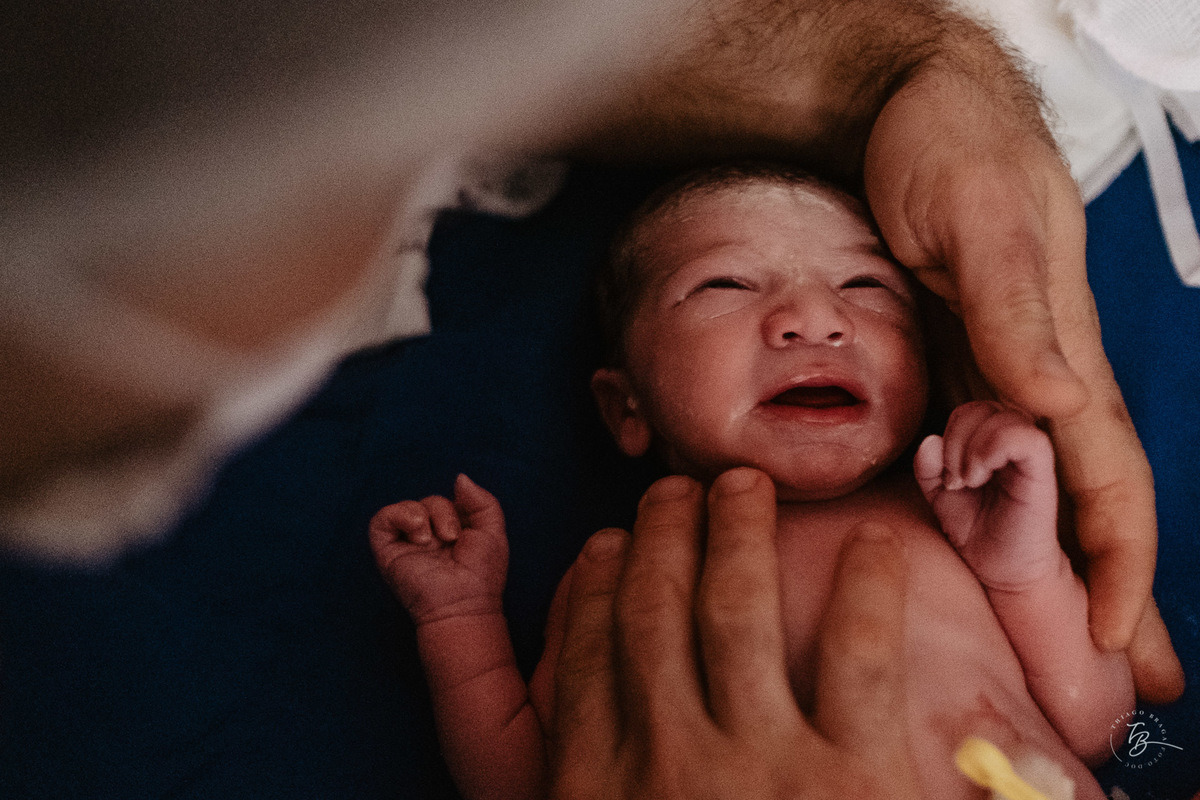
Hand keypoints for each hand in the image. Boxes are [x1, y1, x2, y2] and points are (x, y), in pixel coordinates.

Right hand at [368, 474, 507, 624]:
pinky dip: (400, 516)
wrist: (462, 603)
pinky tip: (418, 535)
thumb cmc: (481, 575)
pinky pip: (382, 519)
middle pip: (431, 501)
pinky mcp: (387, 551)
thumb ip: (481, 500)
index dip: (460, 507)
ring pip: (408, 507)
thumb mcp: (492, 530)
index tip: (469, 530)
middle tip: (453, 539)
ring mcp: (407, 544)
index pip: (451, 502)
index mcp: (452, 533)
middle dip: (445, 512)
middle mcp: (428, 537)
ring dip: (424, 514)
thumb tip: (458, 477)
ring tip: (432, 540)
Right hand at [547, 469, 921, 799]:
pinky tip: (874, 542)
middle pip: (652, 616)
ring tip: (743, 484)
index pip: (584, 662)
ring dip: (737, 532)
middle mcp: (667, 763)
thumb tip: (595, 713)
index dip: (592, 590)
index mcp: (596, 793)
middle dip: (660, 538)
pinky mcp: (856, 781)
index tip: (605, 546)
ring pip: (736, 611)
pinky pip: (859, 656)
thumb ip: (599, 786)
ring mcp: (761, 768)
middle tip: (672, 489)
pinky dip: (868, 588)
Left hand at [864, 73, 1182, 700]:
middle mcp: (1034, 372)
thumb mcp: (979, 218)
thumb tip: (1058, 403)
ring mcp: (993, 370)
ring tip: (1063, 639)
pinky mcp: (949, 359)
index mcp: (1058, 348)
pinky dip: (992, 509)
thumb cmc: (948, 147)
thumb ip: (1016, 310)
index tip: (1119, 639)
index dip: (1119, 559)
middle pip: (1084, 498)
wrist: (904, 110)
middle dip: (1107, 586)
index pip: (1109, 473)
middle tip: (1124, 681)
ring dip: (1055, 563)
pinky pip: (980, 451)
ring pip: (1036, 486)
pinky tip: (984, 549)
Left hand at [915, 402, 1059, 589]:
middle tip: (955, 480)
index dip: (949, 435)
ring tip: (968, 481)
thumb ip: (929, 468)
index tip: (946, 476)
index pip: (968, 411)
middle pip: (980, 407)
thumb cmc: (976, 531)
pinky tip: (979, 477)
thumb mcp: (940, 495)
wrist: (1003, 570)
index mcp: (992, 443)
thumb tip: (929, 441)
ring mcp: (1030, 456)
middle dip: (955, 440)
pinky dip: (992, 449)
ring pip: (1003, 416)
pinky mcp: (1043, 472)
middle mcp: (1014, 443)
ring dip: (971, 447)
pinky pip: (1026, 437)